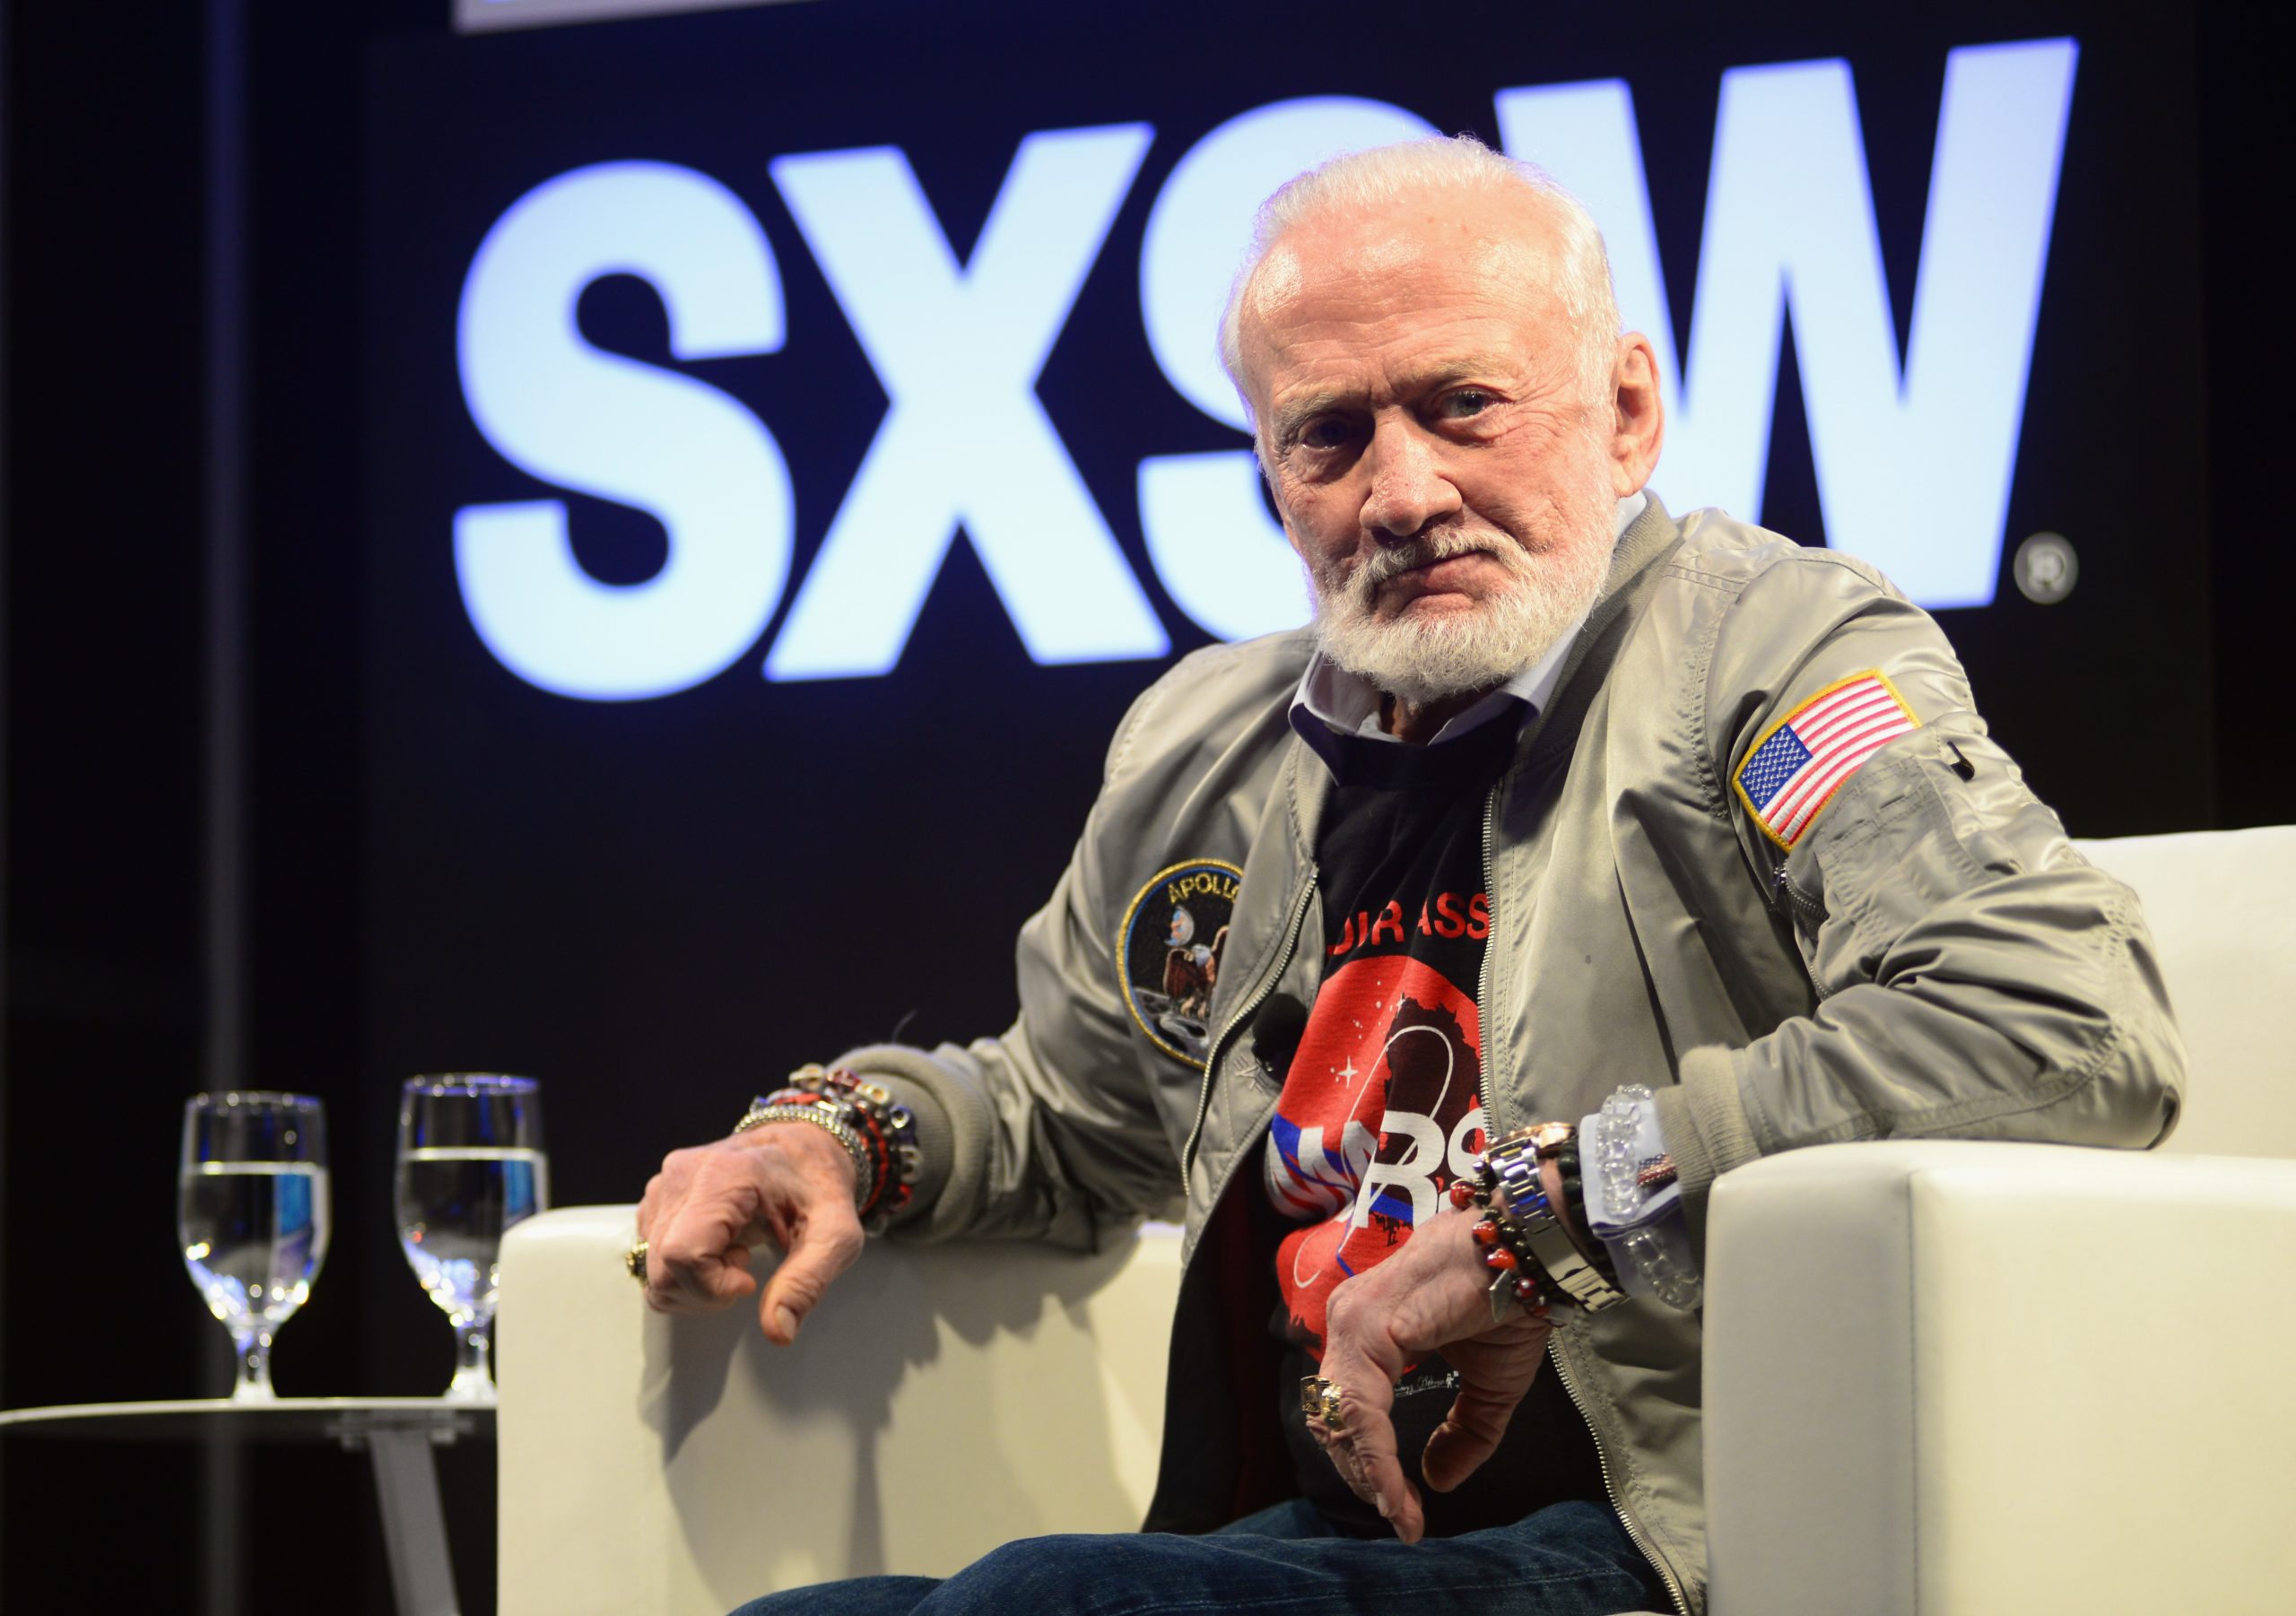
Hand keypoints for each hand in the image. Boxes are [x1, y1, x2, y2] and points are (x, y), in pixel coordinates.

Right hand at [636, 1121, 862, 1344]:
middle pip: (662, 1270)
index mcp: (725, 1175)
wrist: (802, 1147)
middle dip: (704, 1291)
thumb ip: (807, 1283)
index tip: (750, 1281)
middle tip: (745, 1269)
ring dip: (695, 1282)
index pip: (683, 1254)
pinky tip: (719, 1247)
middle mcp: (683, 1174)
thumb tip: (778, 1332)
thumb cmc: (819, 1187)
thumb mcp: (836, 1235)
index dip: (712, 1286)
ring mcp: (665, 1183)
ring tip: (736, 1254)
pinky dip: (684, 1270)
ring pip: (652, 1269)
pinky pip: (651, 1255)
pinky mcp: (658, 1196)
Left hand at [1312, 1207, 1554, 1543]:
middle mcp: (1349, 1321)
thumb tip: (1434, 1482)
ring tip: (1402, 1515)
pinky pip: (1361, 1408)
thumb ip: (1461, 1434)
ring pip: (1341, 1419)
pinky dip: (1377, 1458)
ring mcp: (1353, 1320)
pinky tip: (1398, 1493)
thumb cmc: (1507, 1306)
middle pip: (1334, 1418)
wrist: (1529, 1253)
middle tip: (1402, 1518)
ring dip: (1369, 1475)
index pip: (1346, 1409)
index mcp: (1366, 1330)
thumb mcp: (1488, 1388)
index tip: (1402, 1515)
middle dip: (1363, 1476)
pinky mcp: (1369, 1326)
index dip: (1367, 1466)